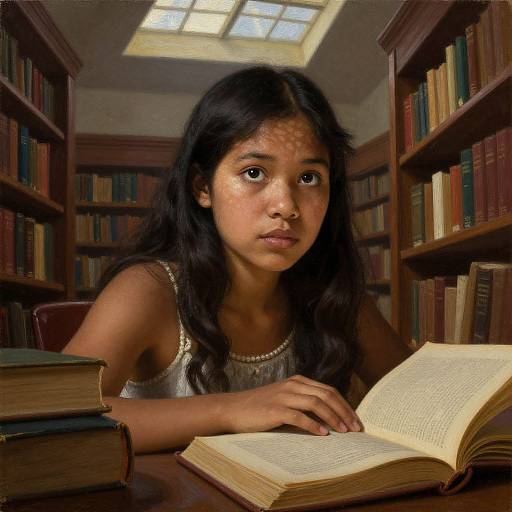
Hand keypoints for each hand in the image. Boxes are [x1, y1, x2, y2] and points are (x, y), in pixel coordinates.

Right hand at [221, 374, 361, 435]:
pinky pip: (299, 416)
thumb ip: (303, 404)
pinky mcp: (275, 409)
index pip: (328, 390)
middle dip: (344, 411)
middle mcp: (293, 385)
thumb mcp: (284, 399)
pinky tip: (323, 434)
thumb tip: (329, 421)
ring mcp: (284, 396)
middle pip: (327, 395)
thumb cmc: (259, 408)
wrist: (232, 409)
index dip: (344, 405)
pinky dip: (313, 425)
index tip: (355, 420)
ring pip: (316, 403)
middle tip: (356, 428)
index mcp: (297, 381)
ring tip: (344, 432)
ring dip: (333, 418)